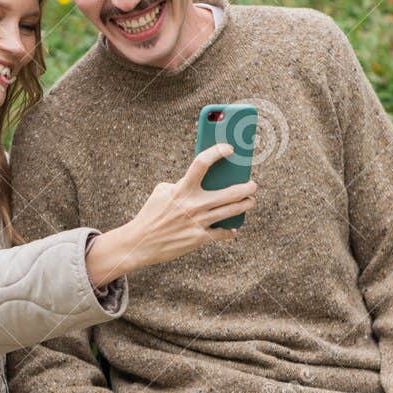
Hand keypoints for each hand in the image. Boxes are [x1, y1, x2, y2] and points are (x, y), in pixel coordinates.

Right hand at [85, 144, 256, 286]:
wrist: (141, 243)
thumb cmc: (151, 214)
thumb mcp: (161, 192)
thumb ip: (180, 184)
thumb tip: (201, 181)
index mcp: (181, 189)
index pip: (202, 163)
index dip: (217, 152)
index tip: (229, 149)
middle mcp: (193, 204)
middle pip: (229, 192)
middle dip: (246, 187)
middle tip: (252, 185)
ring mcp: (198, 222)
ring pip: (231, 211)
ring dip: (245, 205)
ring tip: (250, 201)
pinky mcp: (199, 239)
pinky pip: (222, 233)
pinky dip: (229, 231)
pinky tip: (233, 228)